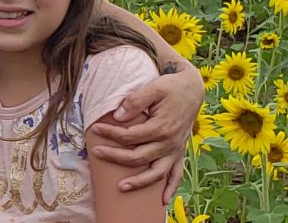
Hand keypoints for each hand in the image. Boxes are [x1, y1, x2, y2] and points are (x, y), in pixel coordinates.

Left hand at [90, 67, 201, 202]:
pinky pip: (176, 175)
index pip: (130, 136)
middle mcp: (169, 143)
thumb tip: (118, 117)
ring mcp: (175, 150)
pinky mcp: (179, 152)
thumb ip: (135, 101)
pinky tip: (162, 200)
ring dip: (139, 182)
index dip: (111, 134)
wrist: (192, 89)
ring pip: (156, 173)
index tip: (95, 130)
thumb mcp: (153, 88)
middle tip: (96, 153)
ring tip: (120, 187)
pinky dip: (171, 188)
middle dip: (115, 157)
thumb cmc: (170, 87)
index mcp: (162, 127)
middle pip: (138, 157)